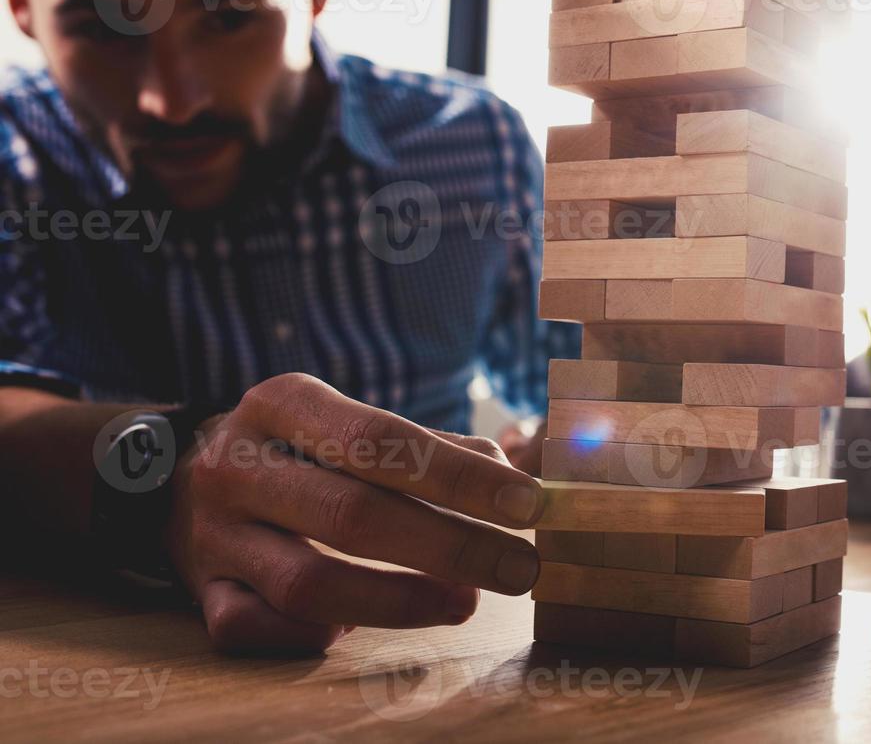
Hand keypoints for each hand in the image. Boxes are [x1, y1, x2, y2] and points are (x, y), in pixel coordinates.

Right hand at [165, 373, 544, 655]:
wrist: (177, 474)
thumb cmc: (300, 449)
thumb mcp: (349, 423)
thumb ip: (434, 448)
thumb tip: (517, 480)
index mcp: (283, 403)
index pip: (379, 439)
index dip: (458, 476)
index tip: (526, 505)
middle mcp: (237, 464)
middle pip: (352, 514)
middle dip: (450, 547)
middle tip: (518, 568)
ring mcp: (211, 534)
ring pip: (307, 584)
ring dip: (399, 601)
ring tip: (465, 603)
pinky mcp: (199, 593)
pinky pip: (254, 628)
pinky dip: (311, 634)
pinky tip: (355, 629)